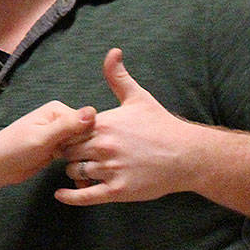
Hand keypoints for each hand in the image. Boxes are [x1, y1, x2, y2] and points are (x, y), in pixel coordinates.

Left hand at [0, 99, 95, 185]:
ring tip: (83, 174)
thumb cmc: (14, 148)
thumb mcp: (43, 137)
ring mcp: (58, 135)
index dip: (87, 138)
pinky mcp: (56, 149)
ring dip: (82, 159)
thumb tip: (92, 111)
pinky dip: (76, 164)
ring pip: (81, 146)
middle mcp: (60, 120)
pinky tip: (79, 178)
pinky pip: (73, 155)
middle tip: (81, 164)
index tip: (81, 151)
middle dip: (86, 150)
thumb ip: (67, 126)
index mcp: (57, 110)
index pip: (87, 122)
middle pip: (86, 134)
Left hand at [55, 48, 193, 205]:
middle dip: (66, 154)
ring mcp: (110, 169)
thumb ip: (118, 77)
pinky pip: (85, 196)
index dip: (64, 134)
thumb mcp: (139, 98)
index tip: (67, 137)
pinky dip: (70, 196)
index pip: (67, 130)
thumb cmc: (162, 126)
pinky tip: (60, 195)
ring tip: (81, 171)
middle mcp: (103, 146)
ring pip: (74, 172)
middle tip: (71, 156)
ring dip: (74, 172)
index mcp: (103, 124)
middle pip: (66, 152)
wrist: (189, 155)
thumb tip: (112, 52)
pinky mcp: (118, 191)